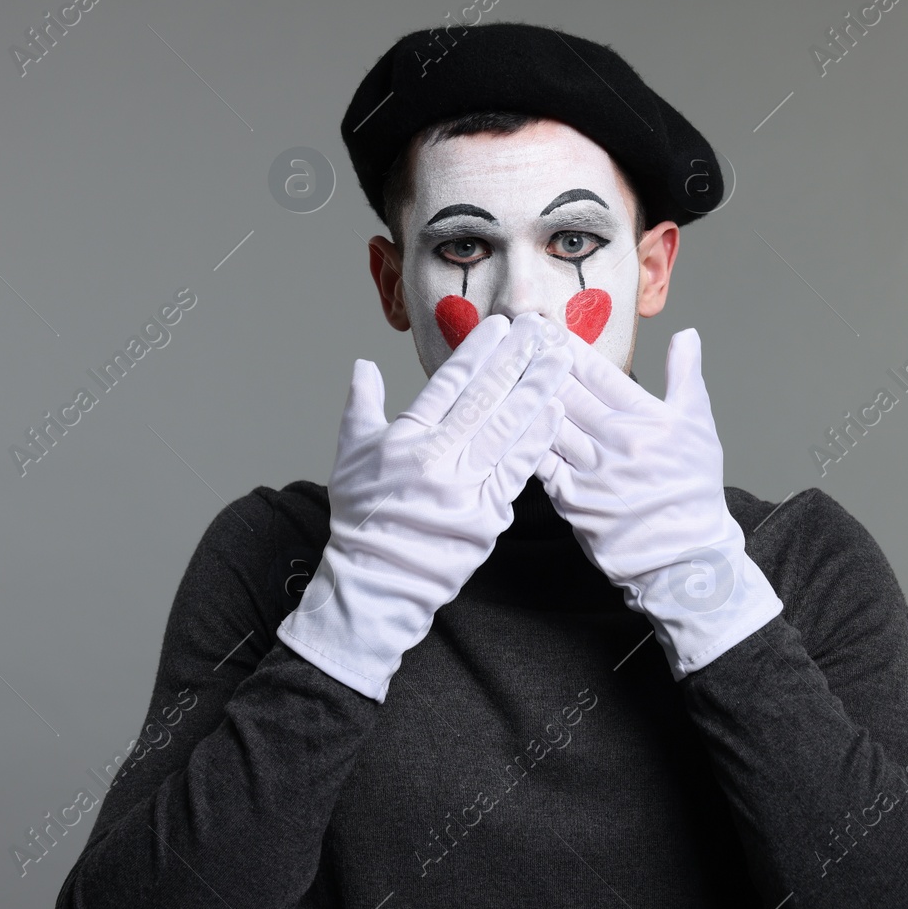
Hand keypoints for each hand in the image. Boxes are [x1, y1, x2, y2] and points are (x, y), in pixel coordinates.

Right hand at [277, 312, 570, 701]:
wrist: (376, 582)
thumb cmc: (362, 518)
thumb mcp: (349, 456)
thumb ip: (362, 406)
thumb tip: (364, 365)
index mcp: (404, 439)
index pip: (447, 384)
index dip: (476, 352)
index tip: (498, 326)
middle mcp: (435, 458)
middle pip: (483, 398)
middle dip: (514, 359)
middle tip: (538, 327)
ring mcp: (464, 487)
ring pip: (506, 428)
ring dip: (535, 391)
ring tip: (558, 360)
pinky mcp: (487, 515)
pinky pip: (517, 470)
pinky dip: (536, 439)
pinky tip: (554, 412)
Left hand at [535, 324, 782, 678]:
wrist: (686, 556)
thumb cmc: (692, 489)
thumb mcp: (699, 426)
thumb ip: (686, 376)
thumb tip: (686, 333)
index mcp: (647, 419)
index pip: (599, 372)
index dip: (568, 345)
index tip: (545, 324)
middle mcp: (617, 441)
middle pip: (567, 392)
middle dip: (537, 360)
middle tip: (512, 334)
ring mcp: (591, 472)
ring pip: (547, 422)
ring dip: (522, 393)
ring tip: (499, 367)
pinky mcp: (572, 501)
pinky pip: (539, 463)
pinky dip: (520, 439)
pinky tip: (501, 419)